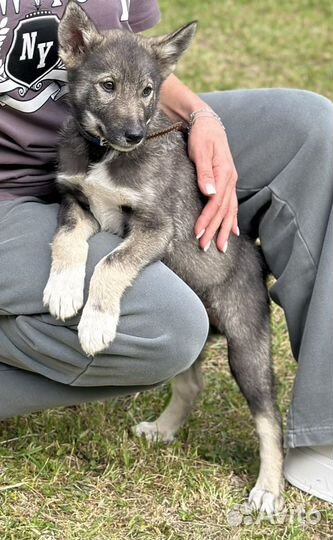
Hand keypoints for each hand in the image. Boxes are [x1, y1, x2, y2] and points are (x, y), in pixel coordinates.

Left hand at [188, 115, 238, 251]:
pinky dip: (232, 219)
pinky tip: (232, 231)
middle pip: (224, 210)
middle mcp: (230, 179)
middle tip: (206, 247)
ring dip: (224, 229)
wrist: (207, 122)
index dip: (207, 219)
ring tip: (221, 247)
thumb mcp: (200, 150)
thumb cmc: (201, 135)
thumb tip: (209, 192)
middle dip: (215, 230)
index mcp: (224, 173)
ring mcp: (231, 181)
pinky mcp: (227, 182)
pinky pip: (232, 204)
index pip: (216, 202)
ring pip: (230, 210)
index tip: (198, 233)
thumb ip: (204, 172)